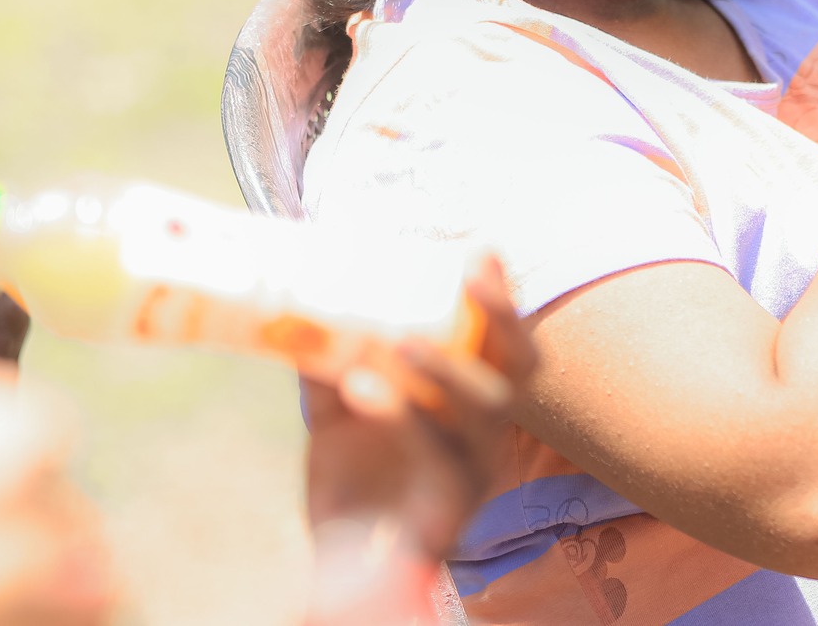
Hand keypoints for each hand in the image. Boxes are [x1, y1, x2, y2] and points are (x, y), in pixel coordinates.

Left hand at [304, 259, 536, 556]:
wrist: (343, 568)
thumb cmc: (354, 482)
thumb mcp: (338, 409)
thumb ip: (329, 359)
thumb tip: (297, 300)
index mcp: (472, 400)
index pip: (503, 341)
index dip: (501, 297)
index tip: (482, 249)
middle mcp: (487, 433)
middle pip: (520, 369)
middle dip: (502, 317)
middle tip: (470, 276)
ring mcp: (474, 472)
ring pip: (485, 411)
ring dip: (445, 368)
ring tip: (400, 338)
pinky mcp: (450, 510)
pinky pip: (438, 455)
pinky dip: (402, 414)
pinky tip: (361, 387)